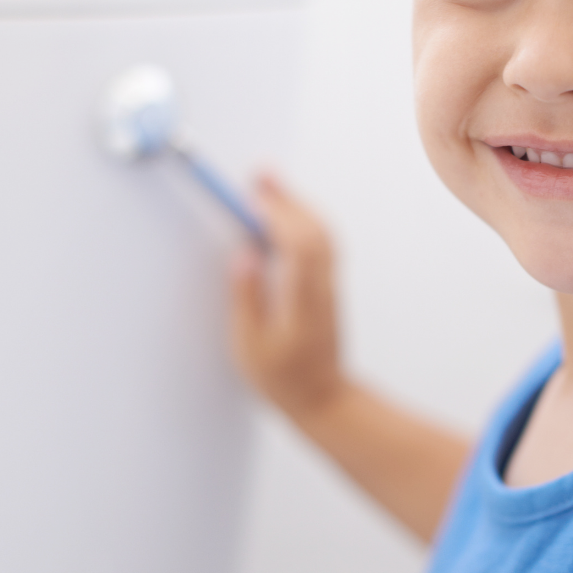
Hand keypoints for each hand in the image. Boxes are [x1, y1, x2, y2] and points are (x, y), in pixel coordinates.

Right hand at [230, 174, 468, 541]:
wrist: (323, 398)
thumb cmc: (284, 379)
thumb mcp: (250, 345)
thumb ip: (246, 297)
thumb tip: (243, 255)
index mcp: (302, 298)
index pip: (293, 242)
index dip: (274, 212)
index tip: (252, 192)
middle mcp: (321, 285)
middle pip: (311, 228)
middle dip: (285, 196)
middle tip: (259, 173)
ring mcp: (329, 285)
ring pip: (322, 232)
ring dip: (297, 204)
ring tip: (269, 185)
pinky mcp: (328, 287)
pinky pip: (323, 241)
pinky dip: (306, 220)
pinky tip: (288, 217)